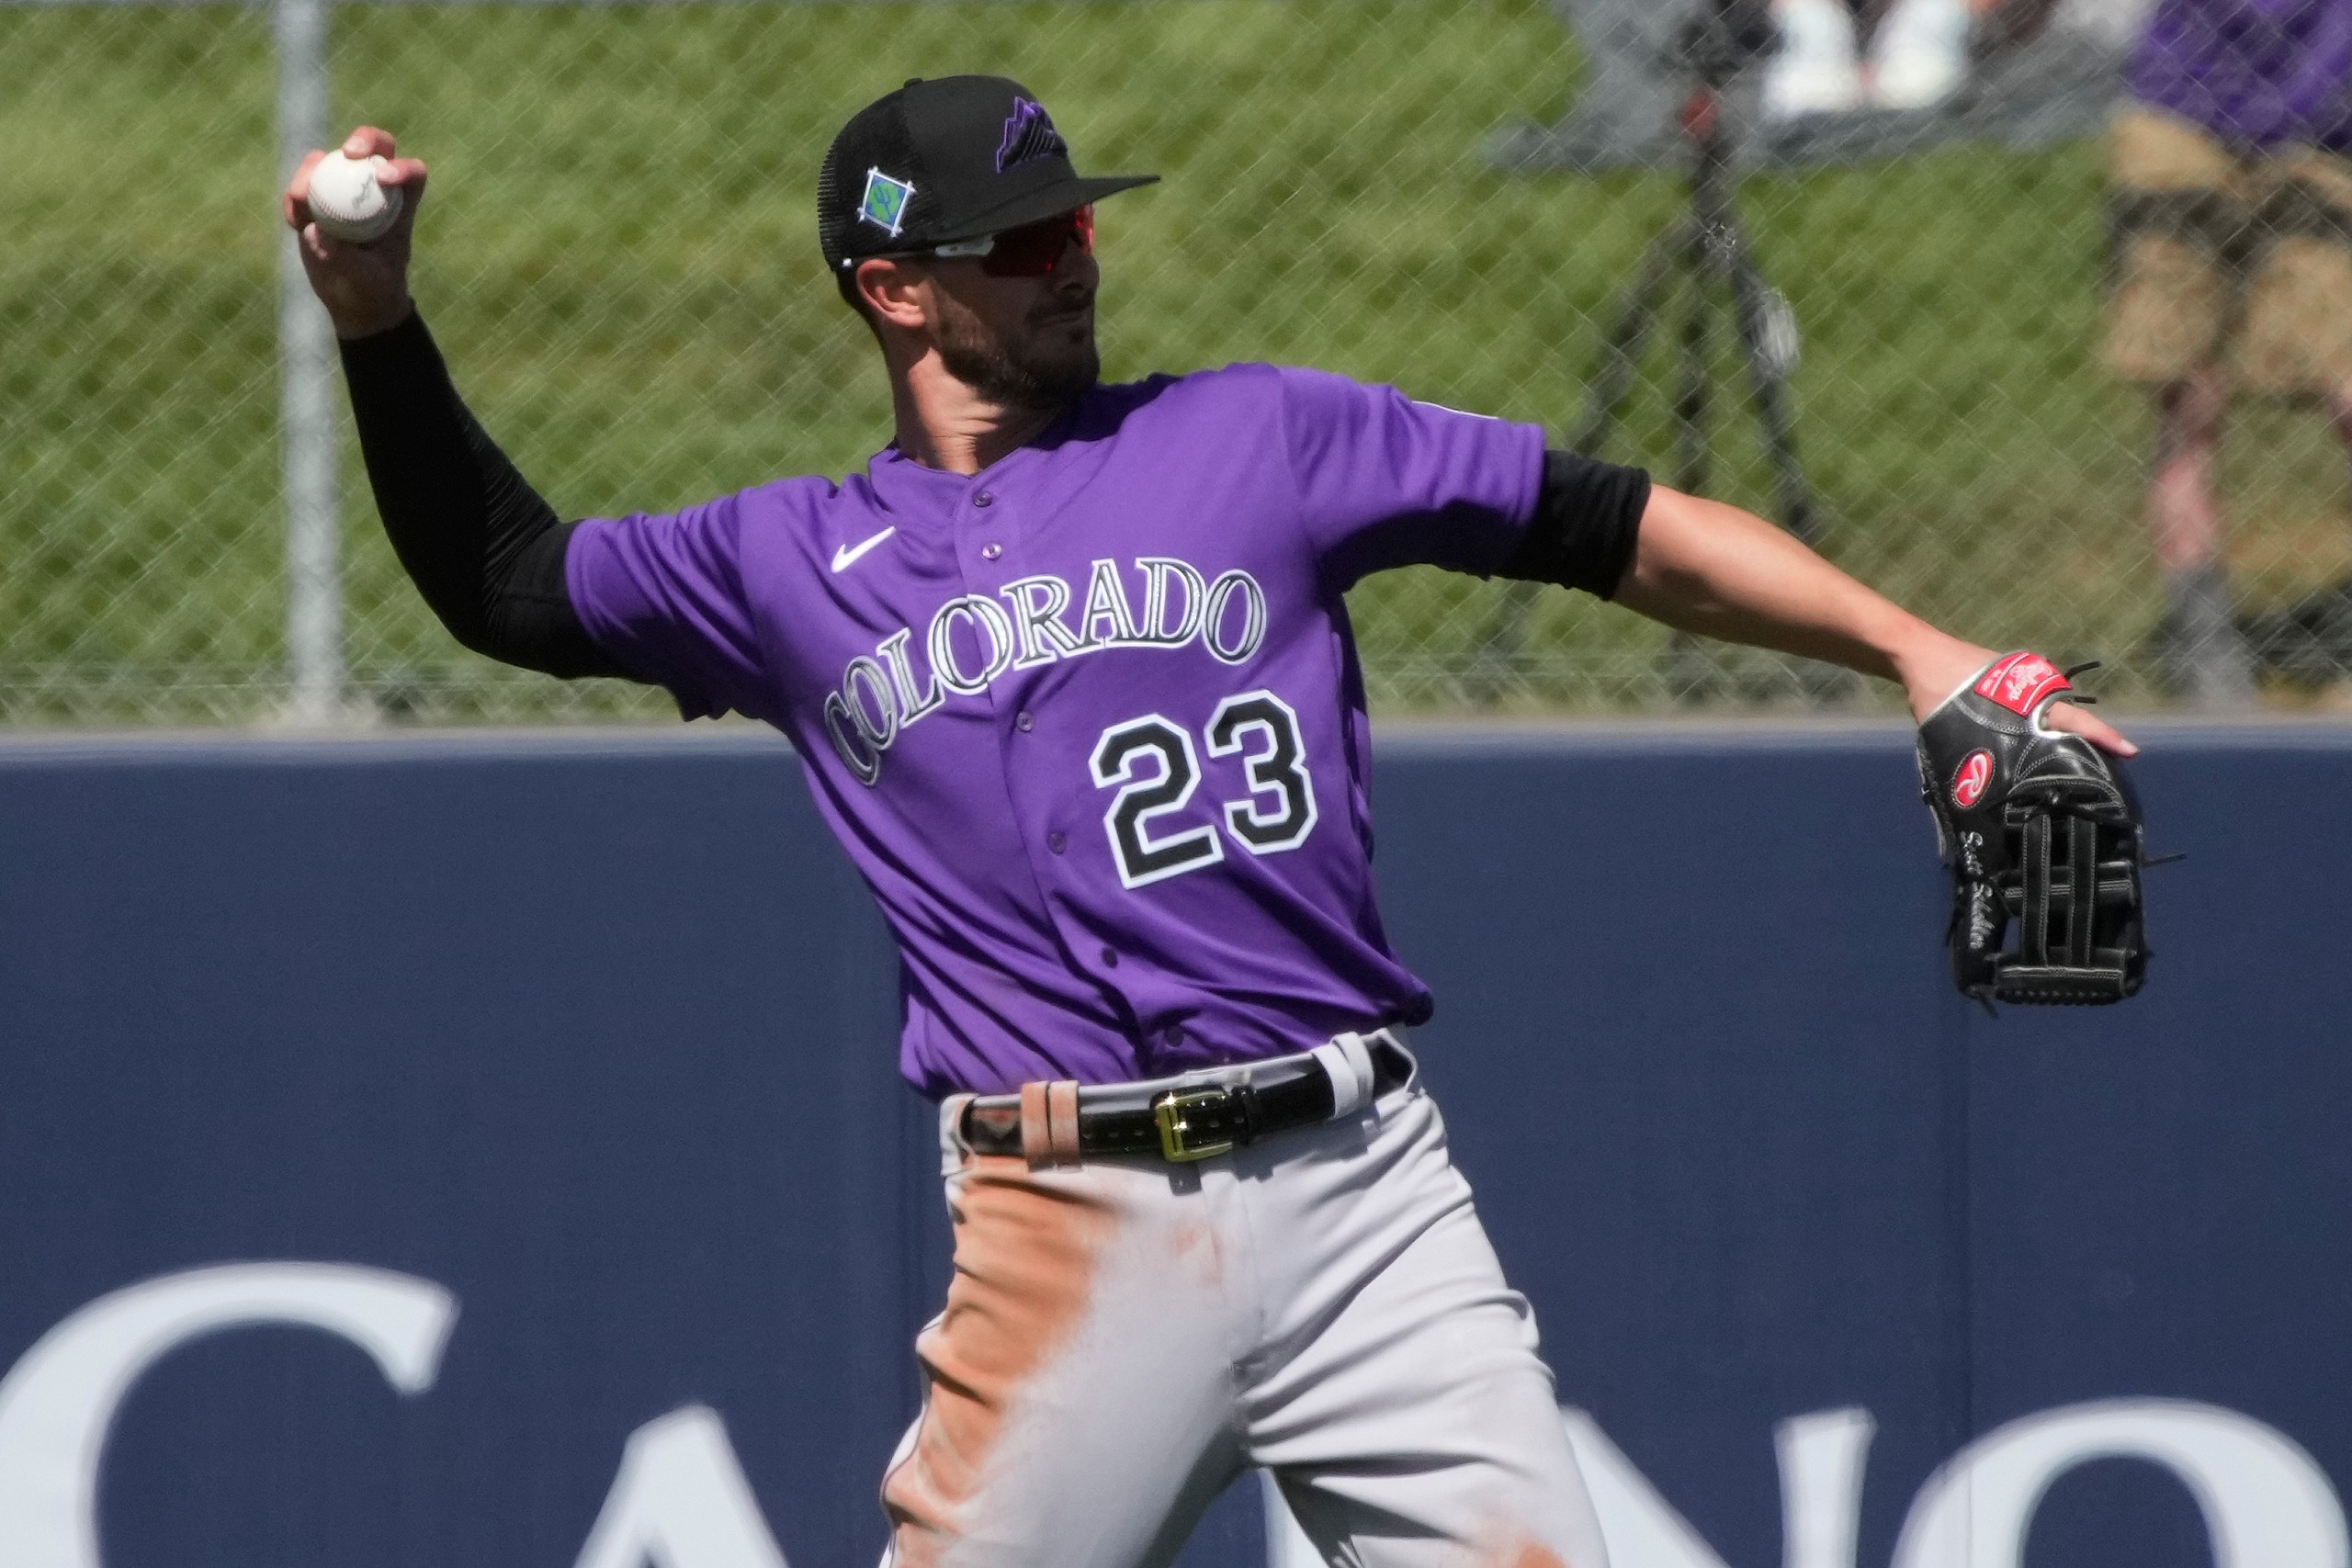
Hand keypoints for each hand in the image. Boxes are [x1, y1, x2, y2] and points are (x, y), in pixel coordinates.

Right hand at [282, 125, 425, 339]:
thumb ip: (345, 257)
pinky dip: (294, 199)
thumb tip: (319, 231)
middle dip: (363, 140)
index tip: (385, 178)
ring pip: (329, 161)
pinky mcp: (315, 200)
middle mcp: (373, 190)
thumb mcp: (365, 280)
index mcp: (400, 207)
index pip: (411, 175)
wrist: (350, 301)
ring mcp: (342, 191)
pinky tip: (294, 222)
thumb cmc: (371, 290)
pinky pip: (301, 188)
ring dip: (311, 173)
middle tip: (348, 153)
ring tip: (301, 202)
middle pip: (373, 148)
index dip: (403, 168)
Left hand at [1898, 634, 2138, 757]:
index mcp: (2027, 695)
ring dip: (2065, 739)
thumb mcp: (1954, 723)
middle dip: (2090, 745)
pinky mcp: (2010, 688)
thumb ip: (1975, 749)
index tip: (2130, 752)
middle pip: (2070, 721)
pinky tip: (2045, 751)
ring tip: (2081, 769)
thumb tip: (1987, 783)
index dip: (2103, 737)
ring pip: (2054, 718)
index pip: (2074, 719)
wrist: (1917, 654)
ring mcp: (2023, 686)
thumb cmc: (1933, 686)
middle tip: (2106, 776)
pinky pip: (2035, 712)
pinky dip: (2044, 730)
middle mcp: (2032, 689)